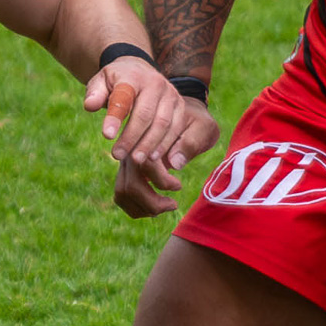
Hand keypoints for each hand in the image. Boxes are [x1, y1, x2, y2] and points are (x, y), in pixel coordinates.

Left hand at [84, 56, 188, 171]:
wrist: (141, 72)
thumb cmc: (117, 82)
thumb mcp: (101, 82)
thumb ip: (95, 94)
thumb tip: (90, 106)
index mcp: (133, 76)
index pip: (124, 97)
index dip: (115, 116)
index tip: (107, 136)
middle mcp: (155, 83)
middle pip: (145, 114)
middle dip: (132, 137)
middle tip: (117, 155)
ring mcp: (171, 95)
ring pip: (163, 124)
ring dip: (149, 145)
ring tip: (137, 161)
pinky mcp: (181, 106)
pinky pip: (176, 128)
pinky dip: (165, 145)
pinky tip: (154, 158)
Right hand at [111, 98, 220, 217]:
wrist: (188, 117)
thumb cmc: (198, 123)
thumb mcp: (203, 127)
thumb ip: (190, 142)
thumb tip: (174, 164)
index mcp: (146, 136)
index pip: (144, 164)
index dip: (161, 180)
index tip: (178, 185)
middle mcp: (131, 149)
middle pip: (129, 185)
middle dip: (151, 202)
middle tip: (173, 204)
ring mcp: (127, 160)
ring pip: (122, 193)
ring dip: (144, 208)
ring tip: (167, 206)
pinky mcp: (128, 170)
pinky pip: (122, 196)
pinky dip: (137, 208)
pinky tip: (156, 207)